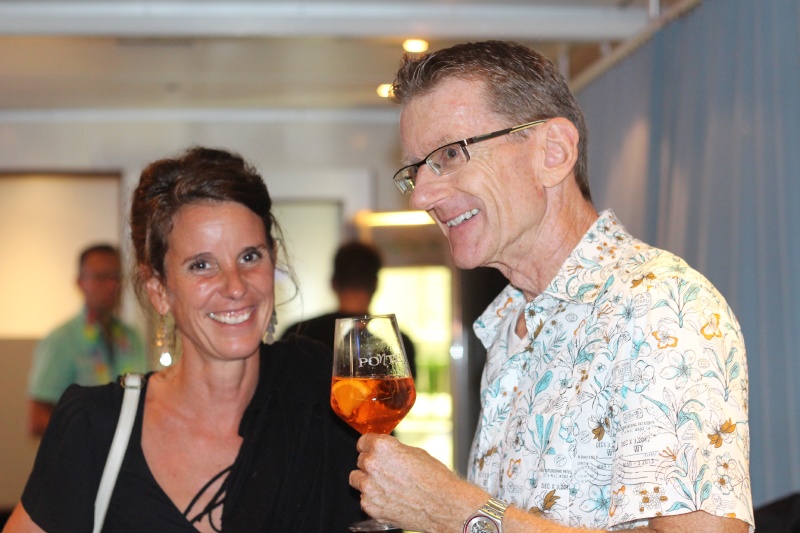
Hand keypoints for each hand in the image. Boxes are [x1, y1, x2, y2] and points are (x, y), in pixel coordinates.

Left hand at [350, 434, 486, 532]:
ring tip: (386, 485)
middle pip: (360, 460)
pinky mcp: (370, 507)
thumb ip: (394, 450)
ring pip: (357, 480)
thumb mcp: (415, 453)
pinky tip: (390, 499)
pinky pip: (364, 499)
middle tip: (387, 471)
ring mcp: (369, 488)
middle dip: (371, 465)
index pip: (363, 442)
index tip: (373, 451)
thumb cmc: (435, 479)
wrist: (444, 505)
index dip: (370, 446)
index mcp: (382, 447)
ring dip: (367, 481)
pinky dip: (374, 499)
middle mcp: (372, 465)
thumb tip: (386, 452)